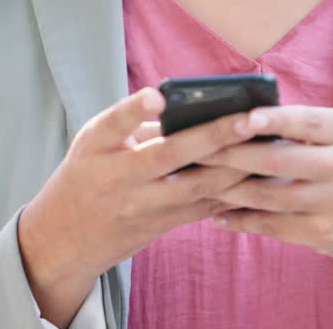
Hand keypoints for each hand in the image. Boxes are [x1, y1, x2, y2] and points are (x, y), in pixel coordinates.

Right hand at [18, 87, 252, 325]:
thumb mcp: (93, 143)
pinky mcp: (161, 226)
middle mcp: (120, 178)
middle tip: (249, 119)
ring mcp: (142, 207)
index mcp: (97, 148)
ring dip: (234, 168)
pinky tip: (259, 178)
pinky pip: (202, 209)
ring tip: (267, 146)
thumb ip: (133, 124)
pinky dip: (232, 194)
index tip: (158, 95)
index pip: (113, 124)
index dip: (135, 109)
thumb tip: (185, 105)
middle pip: (168, 156)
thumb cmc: (86, 175)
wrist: (65, 238)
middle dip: (212, 137)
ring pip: (194, 188)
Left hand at [197, 106, 332, 306]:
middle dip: (230, 155)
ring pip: (269, 196)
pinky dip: (241, 220)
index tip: (242, 117)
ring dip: (226, 189)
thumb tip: (244, 118)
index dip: (274, 120)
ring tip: (194, 179)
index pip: (307, 122)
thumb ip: (306, 126)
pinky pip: (273, 226)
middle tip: (193, 149)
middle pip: (278, 160)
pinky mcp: (325, 235)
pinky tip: (217, 213)